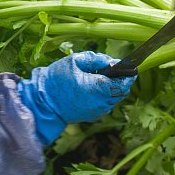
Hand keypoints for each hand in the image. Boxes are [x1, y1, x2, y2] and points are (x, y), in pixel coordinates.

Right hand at [18, 51, 136, 144]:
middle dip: (120, 80)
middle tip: (111, 70)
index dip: (129, 75)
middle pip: (121, 91)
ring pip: (114, 98)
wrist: (43, 102)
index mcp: (98, 88)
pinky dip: (103, 96)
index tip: (131, 67)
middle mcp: (101, 103)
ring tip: (98, 78)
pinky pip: (105, 104)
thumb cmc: (56, 80)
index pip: (124, 83)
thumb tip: (113, 62)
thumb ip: (96, 59)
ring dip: (111, 88)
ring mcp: (98, 111)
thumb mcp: (74, 61)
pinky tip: (91, 88)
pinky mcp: (93, 116)